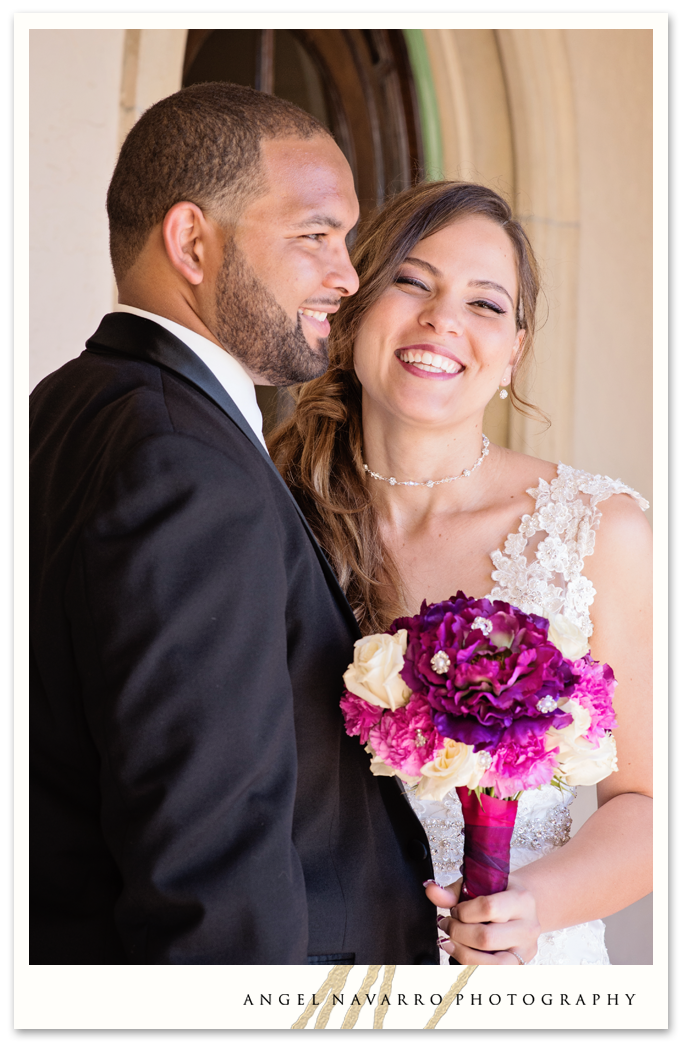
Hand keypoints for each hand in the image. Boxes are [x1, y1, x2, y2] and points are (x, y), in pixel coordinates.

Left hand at [425, 874, 540, 964]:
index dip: (464, 911)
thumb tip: (430, 890)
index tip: (455, 910)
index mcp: (522, 900)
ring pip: (491, 964)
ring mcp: (525, 951)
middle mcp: (528, 927)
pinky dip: (469, 966)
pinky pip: (491, 974)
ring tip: (450, 941)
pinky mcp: (519, 967)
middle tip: (446, 925)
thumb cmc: (498, 893)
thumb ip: (453, 891)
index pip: (488, 908)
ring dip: (462, 953)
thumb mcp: (478, 884)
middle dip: (457, 933)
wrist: (523, 907)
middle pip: (486, 938)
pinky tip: (459, 954)